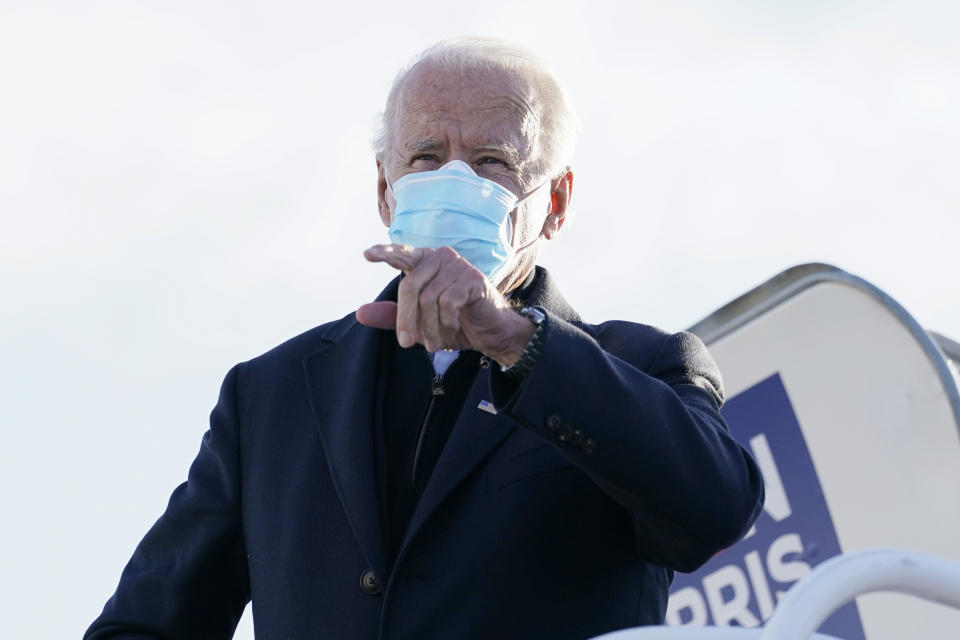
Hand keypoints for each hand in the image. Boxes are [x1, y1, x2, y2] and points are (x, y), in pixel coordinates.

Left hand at [356, 244, 535, 365]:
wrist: (491, 334)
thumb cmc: (454, 324)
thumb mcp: (418, 324)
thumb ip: (392, 317)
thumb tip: (360, 313)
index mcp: (425, 263)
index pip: (402, 254)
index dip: (385, 253)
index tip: (367, 255)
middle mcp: (440, 258)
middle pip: (410, 287)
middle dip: (406, 320)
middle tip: (406, 344)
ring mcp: (458, 266)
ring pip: (428, 299)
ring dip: (430, 327)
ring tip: (437, 342)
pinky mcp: (473, 279)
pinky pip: (448, 302)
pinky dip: (447, 322)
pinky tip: (455, 327)